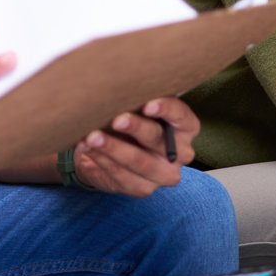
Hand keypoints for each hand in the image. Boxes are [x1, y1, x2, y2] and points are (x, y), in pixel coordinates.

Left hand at [72, 97, 197, 197]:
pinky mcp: (143, 189)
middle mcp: (180, 154)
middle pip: (157, 139)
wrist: (115, 148)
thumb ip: (138, 98)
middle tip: (115, 120)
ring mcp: (163, 175)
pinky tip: (88, 150)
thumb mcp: (139, 106)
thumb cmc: (132, 118)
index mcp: (186, 128)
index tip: (148, 105)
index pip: (181, 116)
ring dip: (112, 149)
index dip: (166, 109)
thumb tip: (122, 86)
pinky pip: (121, 176)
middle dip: (135, 128)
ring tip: (92, 137)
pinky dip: (102, 161)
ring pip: (138, 162)